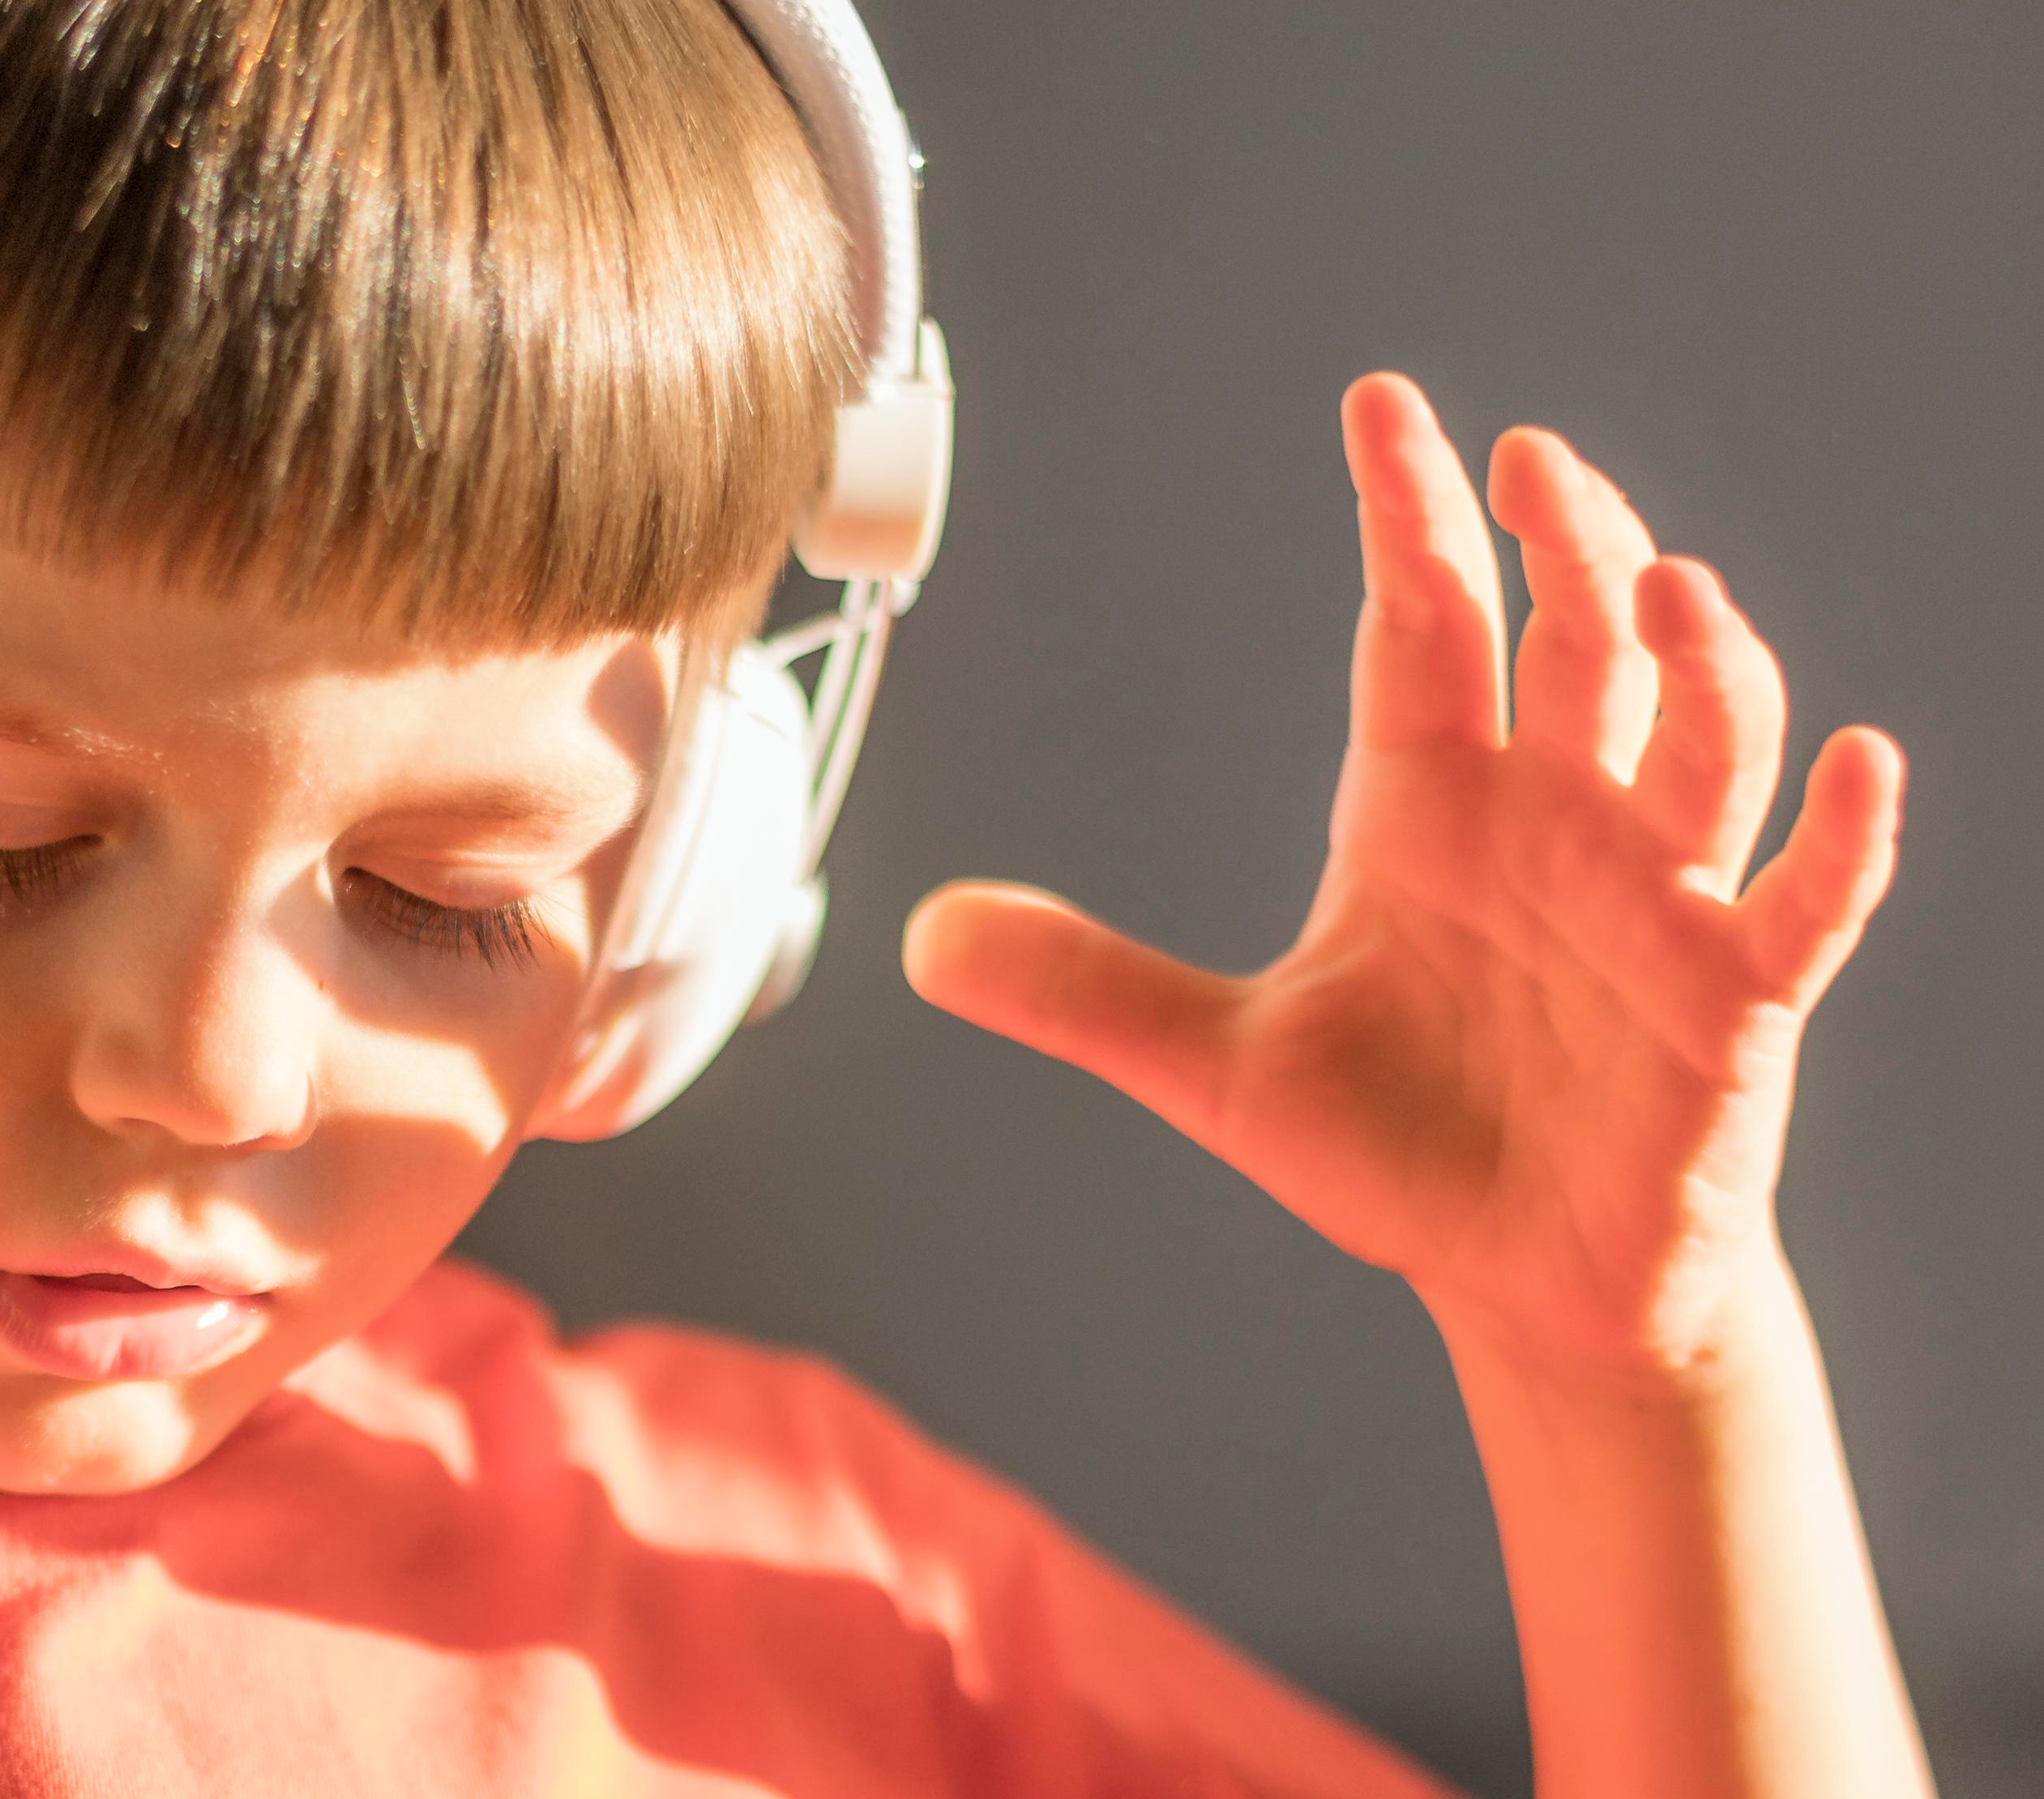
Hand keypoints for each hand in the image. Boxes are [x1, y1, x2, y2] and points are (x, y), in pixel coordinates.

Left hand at [902, 373, 1903, 1378]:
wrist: (1520, 1277)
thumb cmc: (1398, 1147)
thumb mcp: (1219, 1067)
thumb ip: (1086, 989)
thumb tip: (922, 938)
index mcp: (1428, 807)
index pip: (1420, 626)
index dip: (1407, 516)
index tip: (1382, 405)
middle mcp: (1552, 820)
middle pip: (1576, 643)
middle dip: (1567, 545)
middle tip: (1532, 461)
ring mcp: (1656, 897)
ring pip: (1702, 740)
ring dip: (1701, 661)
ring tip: (1666, 587)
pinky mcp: (1739, 996)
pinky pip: (1807, 898)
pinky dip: (1843, 835)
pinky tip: (1857, 764)